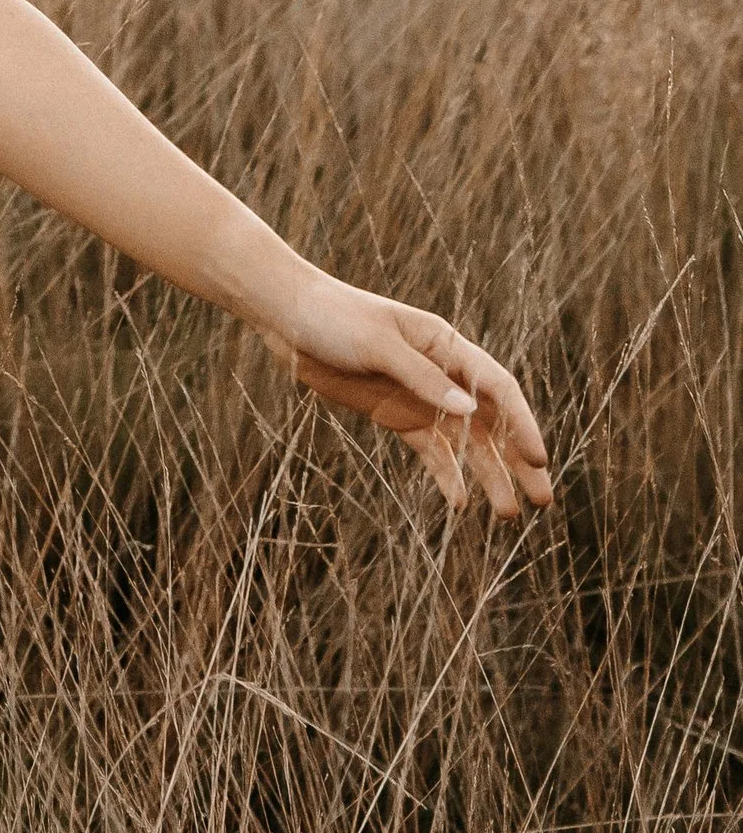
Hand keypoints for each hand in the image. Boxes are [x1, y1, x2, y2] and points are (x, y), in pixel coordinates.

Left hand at [264, 275, 552, 516]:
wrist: (287, 317)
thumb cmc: (335, 317)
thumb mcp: (379, 344)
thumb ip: (423, 378)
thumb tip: (471, 410)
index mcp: (445, 345)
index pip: (497, 388)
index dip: (522, 423)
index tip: (539, 458)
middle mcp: (441, 374)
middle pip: (491, 422)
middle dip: (518, 460)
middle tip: (544, 500)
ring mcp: (419, 397)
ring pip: (465, 443)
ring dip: (488, 476)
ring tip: (508, 515)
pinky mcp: (394, 414)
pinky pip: (430, 450)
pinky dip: (446, 475)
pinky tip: (460, 502)